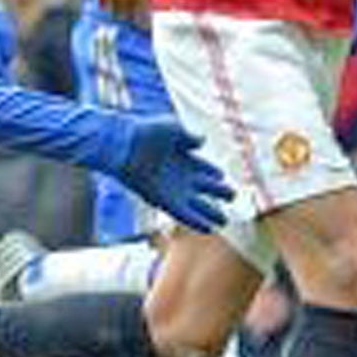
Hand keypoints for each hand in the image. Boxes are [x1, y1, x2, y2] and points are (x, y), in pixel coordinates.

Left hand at [118, 118, 232, 232]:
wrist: (124, 144)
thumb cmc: (146, 132)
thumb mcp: (172, 129)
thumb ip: (188, 136)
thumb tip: (202, 141)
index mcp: (184, 157)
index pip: (206, 168)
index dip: (215, 173)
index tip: (222, 176)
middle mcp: (180, 175)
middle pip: (205, 187)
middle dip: (220, 192)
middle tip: (232, 196)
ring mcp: (171, 188)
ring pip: (196, 204)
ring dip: (210, 212)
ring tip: (223, 221)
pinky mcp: (161, 199)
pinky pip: (182, 213)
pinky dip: (195, 220)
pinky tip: (209, 228)